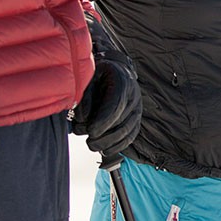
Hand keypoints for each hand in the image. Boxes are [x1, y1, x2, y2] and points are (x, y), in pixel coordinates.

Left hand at [74, 14, 141, 159]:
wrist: (113, 70)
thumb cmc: (98, 74)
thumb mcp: (87, 79)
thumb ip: (84, 97)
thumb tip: (82, 119)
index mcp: (122, 82)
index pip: (116, 105)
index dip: (104, 121)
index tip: (91, 131)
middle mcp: (134, 95)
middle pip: (122, 121)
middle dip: (104, 136)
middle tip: (88, 141)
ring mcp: (137, 108)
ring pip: (128, 130)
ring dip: (110, 142)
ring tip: (93, 145)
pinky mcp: (136, 118)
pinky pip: (132, 135)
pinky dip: (119, 145)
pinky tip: (106, 150)